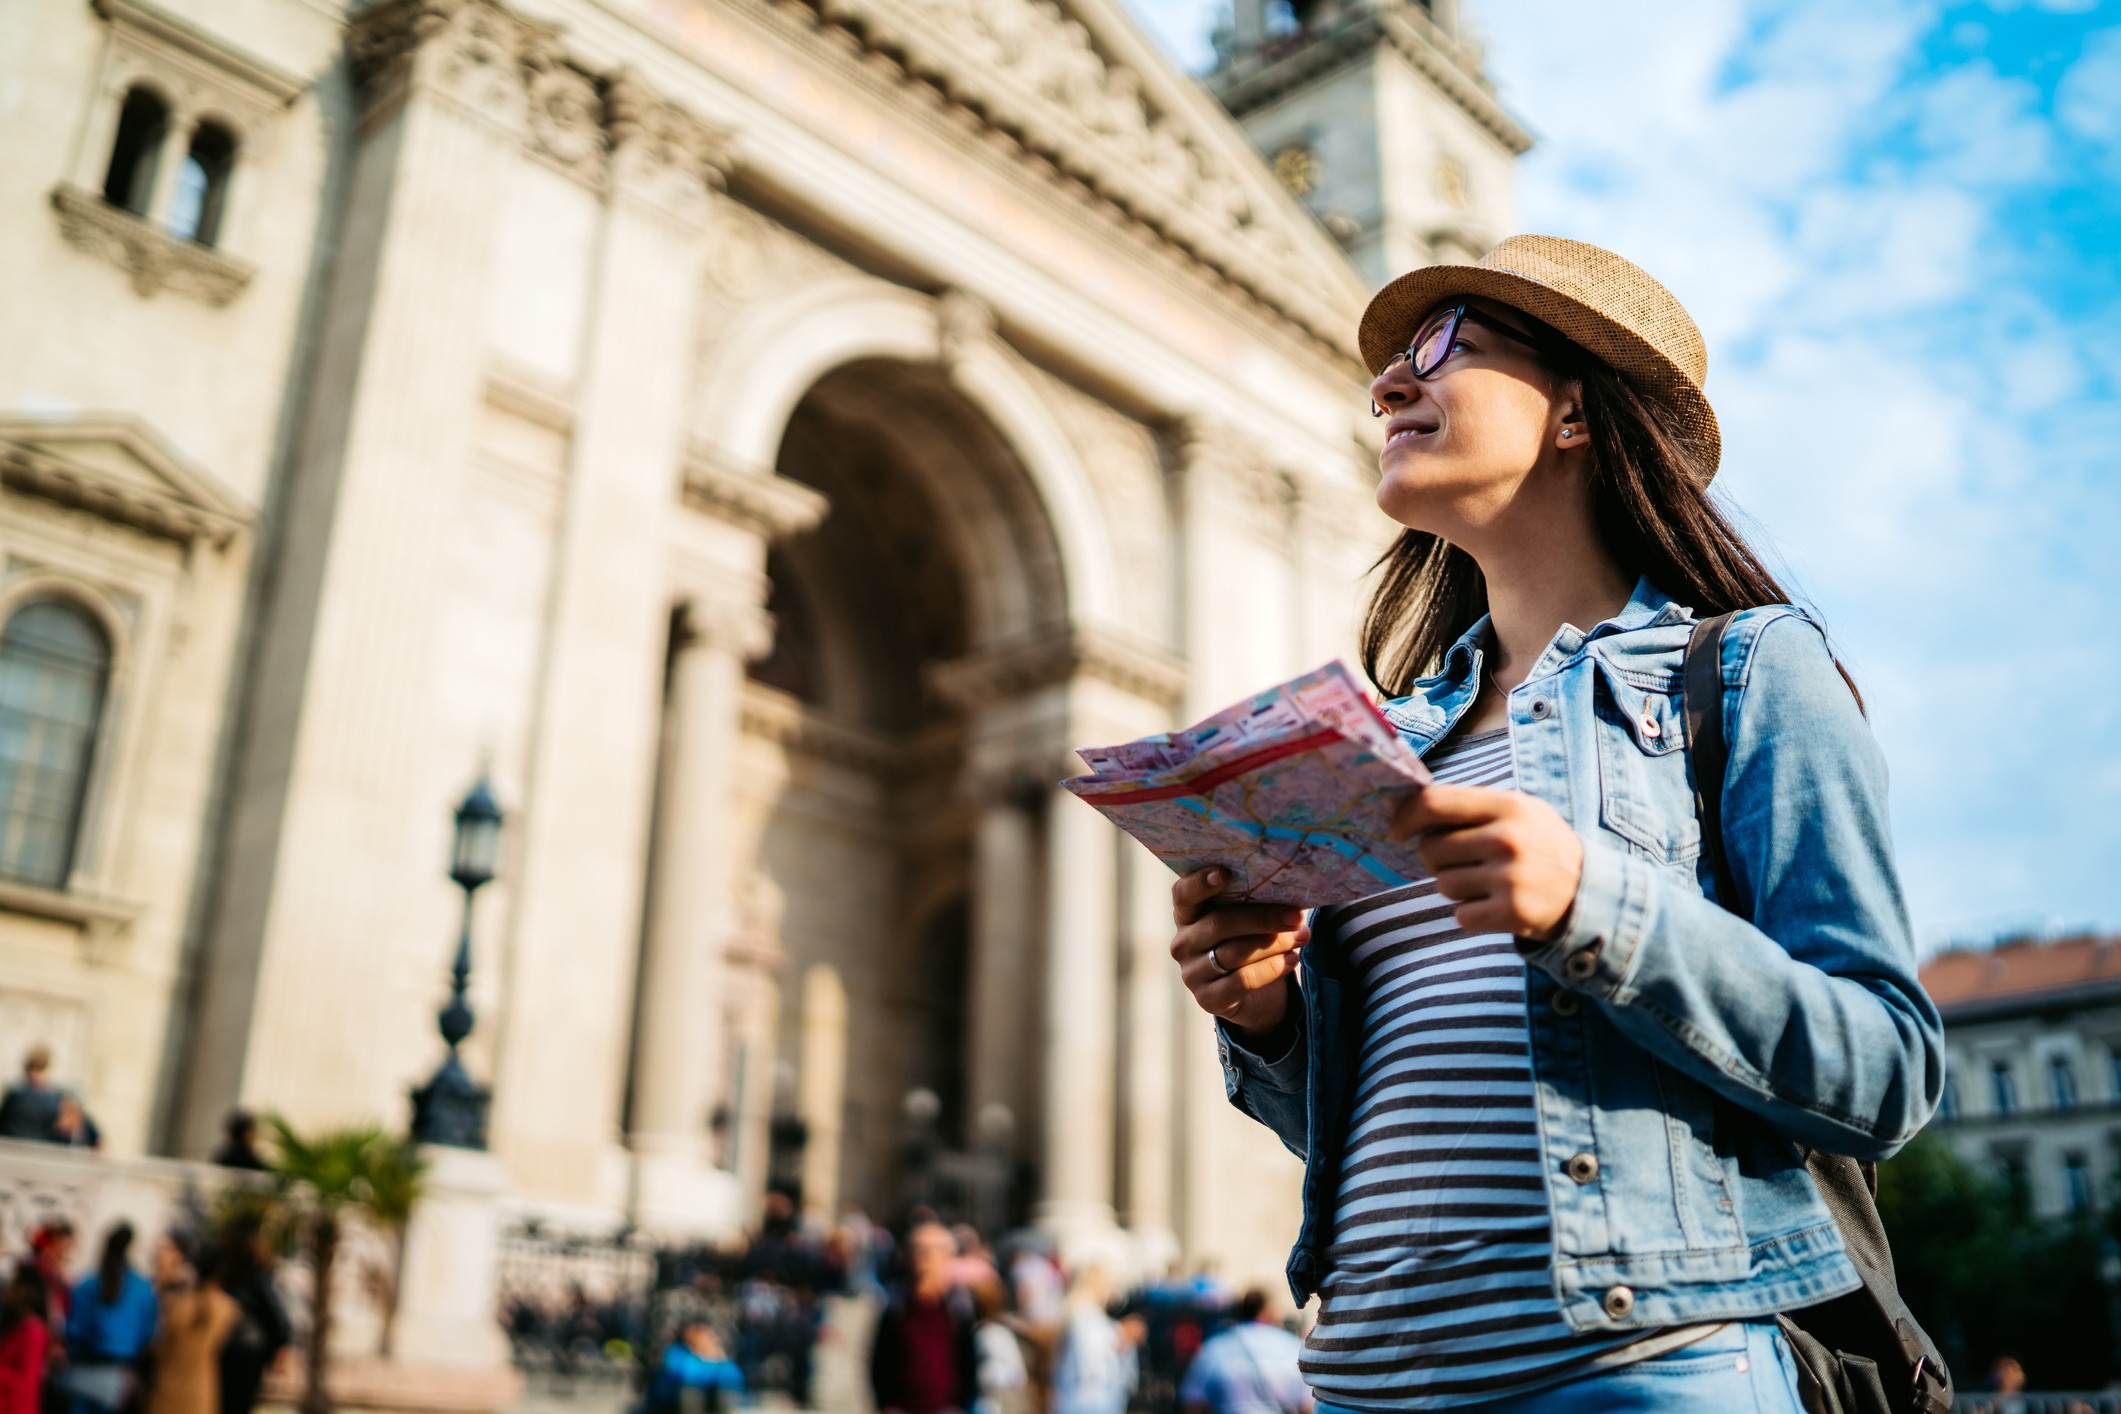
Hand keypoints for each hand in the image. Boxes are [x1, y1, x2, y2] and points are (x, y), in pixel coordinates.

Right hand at [1170, 869, 1306, 1034]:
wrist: (1253, 995)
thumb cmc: (1250, 941)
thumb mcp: (1248, 918)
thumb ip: (1256, 901)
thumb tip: (1292, 889)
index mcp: (1187, 913)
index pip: (1183, 893)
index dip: (1201, 882)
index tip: (1225, 873)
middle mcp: (1183, 942)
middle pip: (1219, 924)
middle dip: (1262, 918)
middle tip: (1295, 916)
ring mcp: (1191, 973)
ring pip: (1234, 953)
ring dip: (1274, 944)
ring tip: (1302, 936)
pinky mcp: (1207, 999)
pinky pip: (1242, 981)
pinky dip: (1272, 969)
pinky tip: (1292, 960)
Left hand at [1388, 783, 1582, 940]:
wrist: (1592, 892)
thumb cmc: (1543, 846)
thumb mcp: (1520, 811)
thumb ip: (1472, 806)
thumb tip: (1411, 811)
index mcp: (1507, 805)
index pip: (1434, 803)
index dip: (1406, 817)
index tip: (1396, 830)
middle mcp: (1507, 839)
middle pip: (1431, 849)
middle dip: (1439, 860)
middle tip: (1466, 863)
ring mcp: (1510, 877)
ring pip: (1443, 885)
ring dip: (1457, 888)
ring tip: (1489, 884)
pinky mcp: (1512, 913)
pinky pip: (1461, 915)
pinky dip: (1472, 914)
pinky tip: (1497, 905)